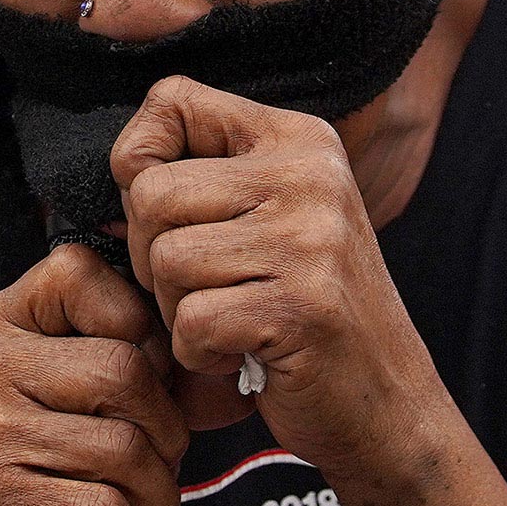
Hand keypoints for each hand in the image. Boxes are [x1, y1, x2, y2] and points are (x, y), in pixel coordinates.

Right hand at [0, 243, 189, 505]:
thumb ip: (136, 360)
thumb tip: (222, 359)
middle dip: (165, 434)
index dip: (140, 330)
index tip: (144, 388)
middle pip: (124, 370)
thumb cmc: (52, 481)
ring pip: (125, 447)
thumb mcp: (82, 403)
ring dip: (156, 498)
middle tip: (154, 472)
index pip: (83, 273)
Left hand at [112, 76, 439, 473]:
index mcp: (298, 139)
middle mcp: (310, 176)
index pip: (172, 100)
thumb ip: (205, 180)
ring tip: (233, 321)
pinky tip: (244, 354)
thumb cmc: (303, 313)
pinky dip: (199, 354)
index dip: (139, 162)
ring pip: (165, 259)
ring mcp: (310, 240)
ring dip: (178, 310)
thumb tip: (118, 172)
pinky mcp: (302, 307)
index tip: (169, 215)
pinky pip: (191, 322)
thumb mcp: (271, 219)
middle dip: (150, 256)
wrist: (388, 405)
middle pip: (151, 193)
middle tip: (206, 289)